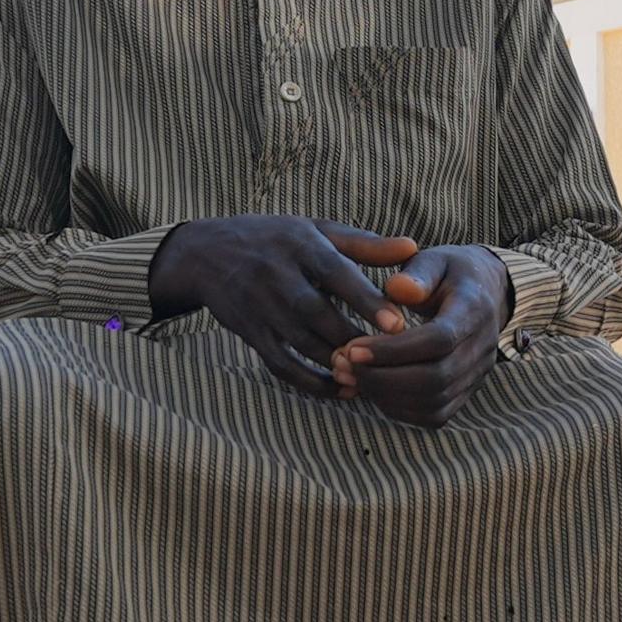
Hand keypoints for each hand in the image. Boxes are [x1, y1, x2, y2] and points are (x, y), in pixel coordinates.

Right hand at [150, 217, 417, 396]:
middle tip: (393, 360)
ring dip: (337, 365)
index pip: (337, 274)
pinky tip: (339, 390)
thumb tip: (414, 248)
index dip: (367, 300)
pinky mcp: (250, 333)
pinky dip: (310, 382)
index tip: (398, 325)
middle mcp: (277, 275)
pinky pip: (281, 365)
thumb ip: (366, 245)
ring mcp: (260, 307)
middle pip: (319, 315)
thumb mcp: (318, 231)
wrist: (207, 254)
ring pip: (302, 344)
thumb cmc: (278, 240)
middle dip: (355, 339)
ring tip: (373, 379)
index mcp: (301, 245)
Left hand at [328, 244, 511, 428]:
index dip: (394, 350)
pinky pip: (434, 415)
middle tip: (343, 364)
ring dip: (385, 395)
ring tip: (349, 375)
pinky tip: (373, 387)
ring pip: (433, 403)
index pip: (439, 340)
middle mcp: (483, 348)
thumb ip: (417, 273)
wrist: (486, 293)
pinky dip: (399, 408)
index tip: (353, 348)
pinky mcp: (466, 393)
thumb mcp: (435, 260)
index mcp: (475, 309)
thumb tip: (397, 289)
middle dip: (383, 377)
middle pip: (436, 379)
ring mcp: (477, 375)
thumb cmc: (450, 273)